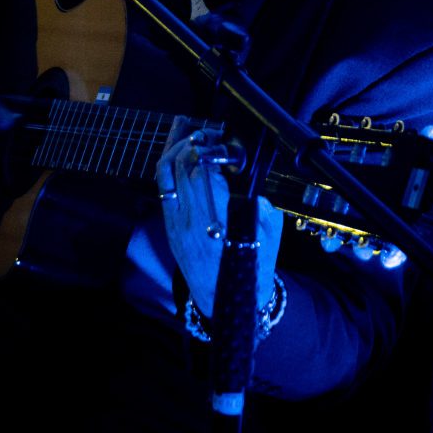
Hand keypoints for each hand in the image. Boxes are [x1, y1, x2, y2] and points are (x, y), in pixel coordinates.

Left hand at [156, 118, 283, 318]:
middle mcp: (191, 220)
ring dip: (174, 148)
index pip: (204, 173)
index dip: (210, 152)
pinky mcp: (169, 225)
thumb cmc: (252, 265)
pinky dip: (168, 164)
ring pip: (165, 173)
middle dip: (192, 143)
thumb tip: (247, 176)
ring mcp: (175, 222)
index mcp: (218, 221)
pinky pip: (163, 186)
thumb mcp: (269, 232)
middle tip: (207, 134)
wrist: (225, 298)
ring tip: (189, 133)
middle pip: (181, 167)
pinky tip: (177, 149)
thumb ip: (260, 202)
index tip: (222, 145)